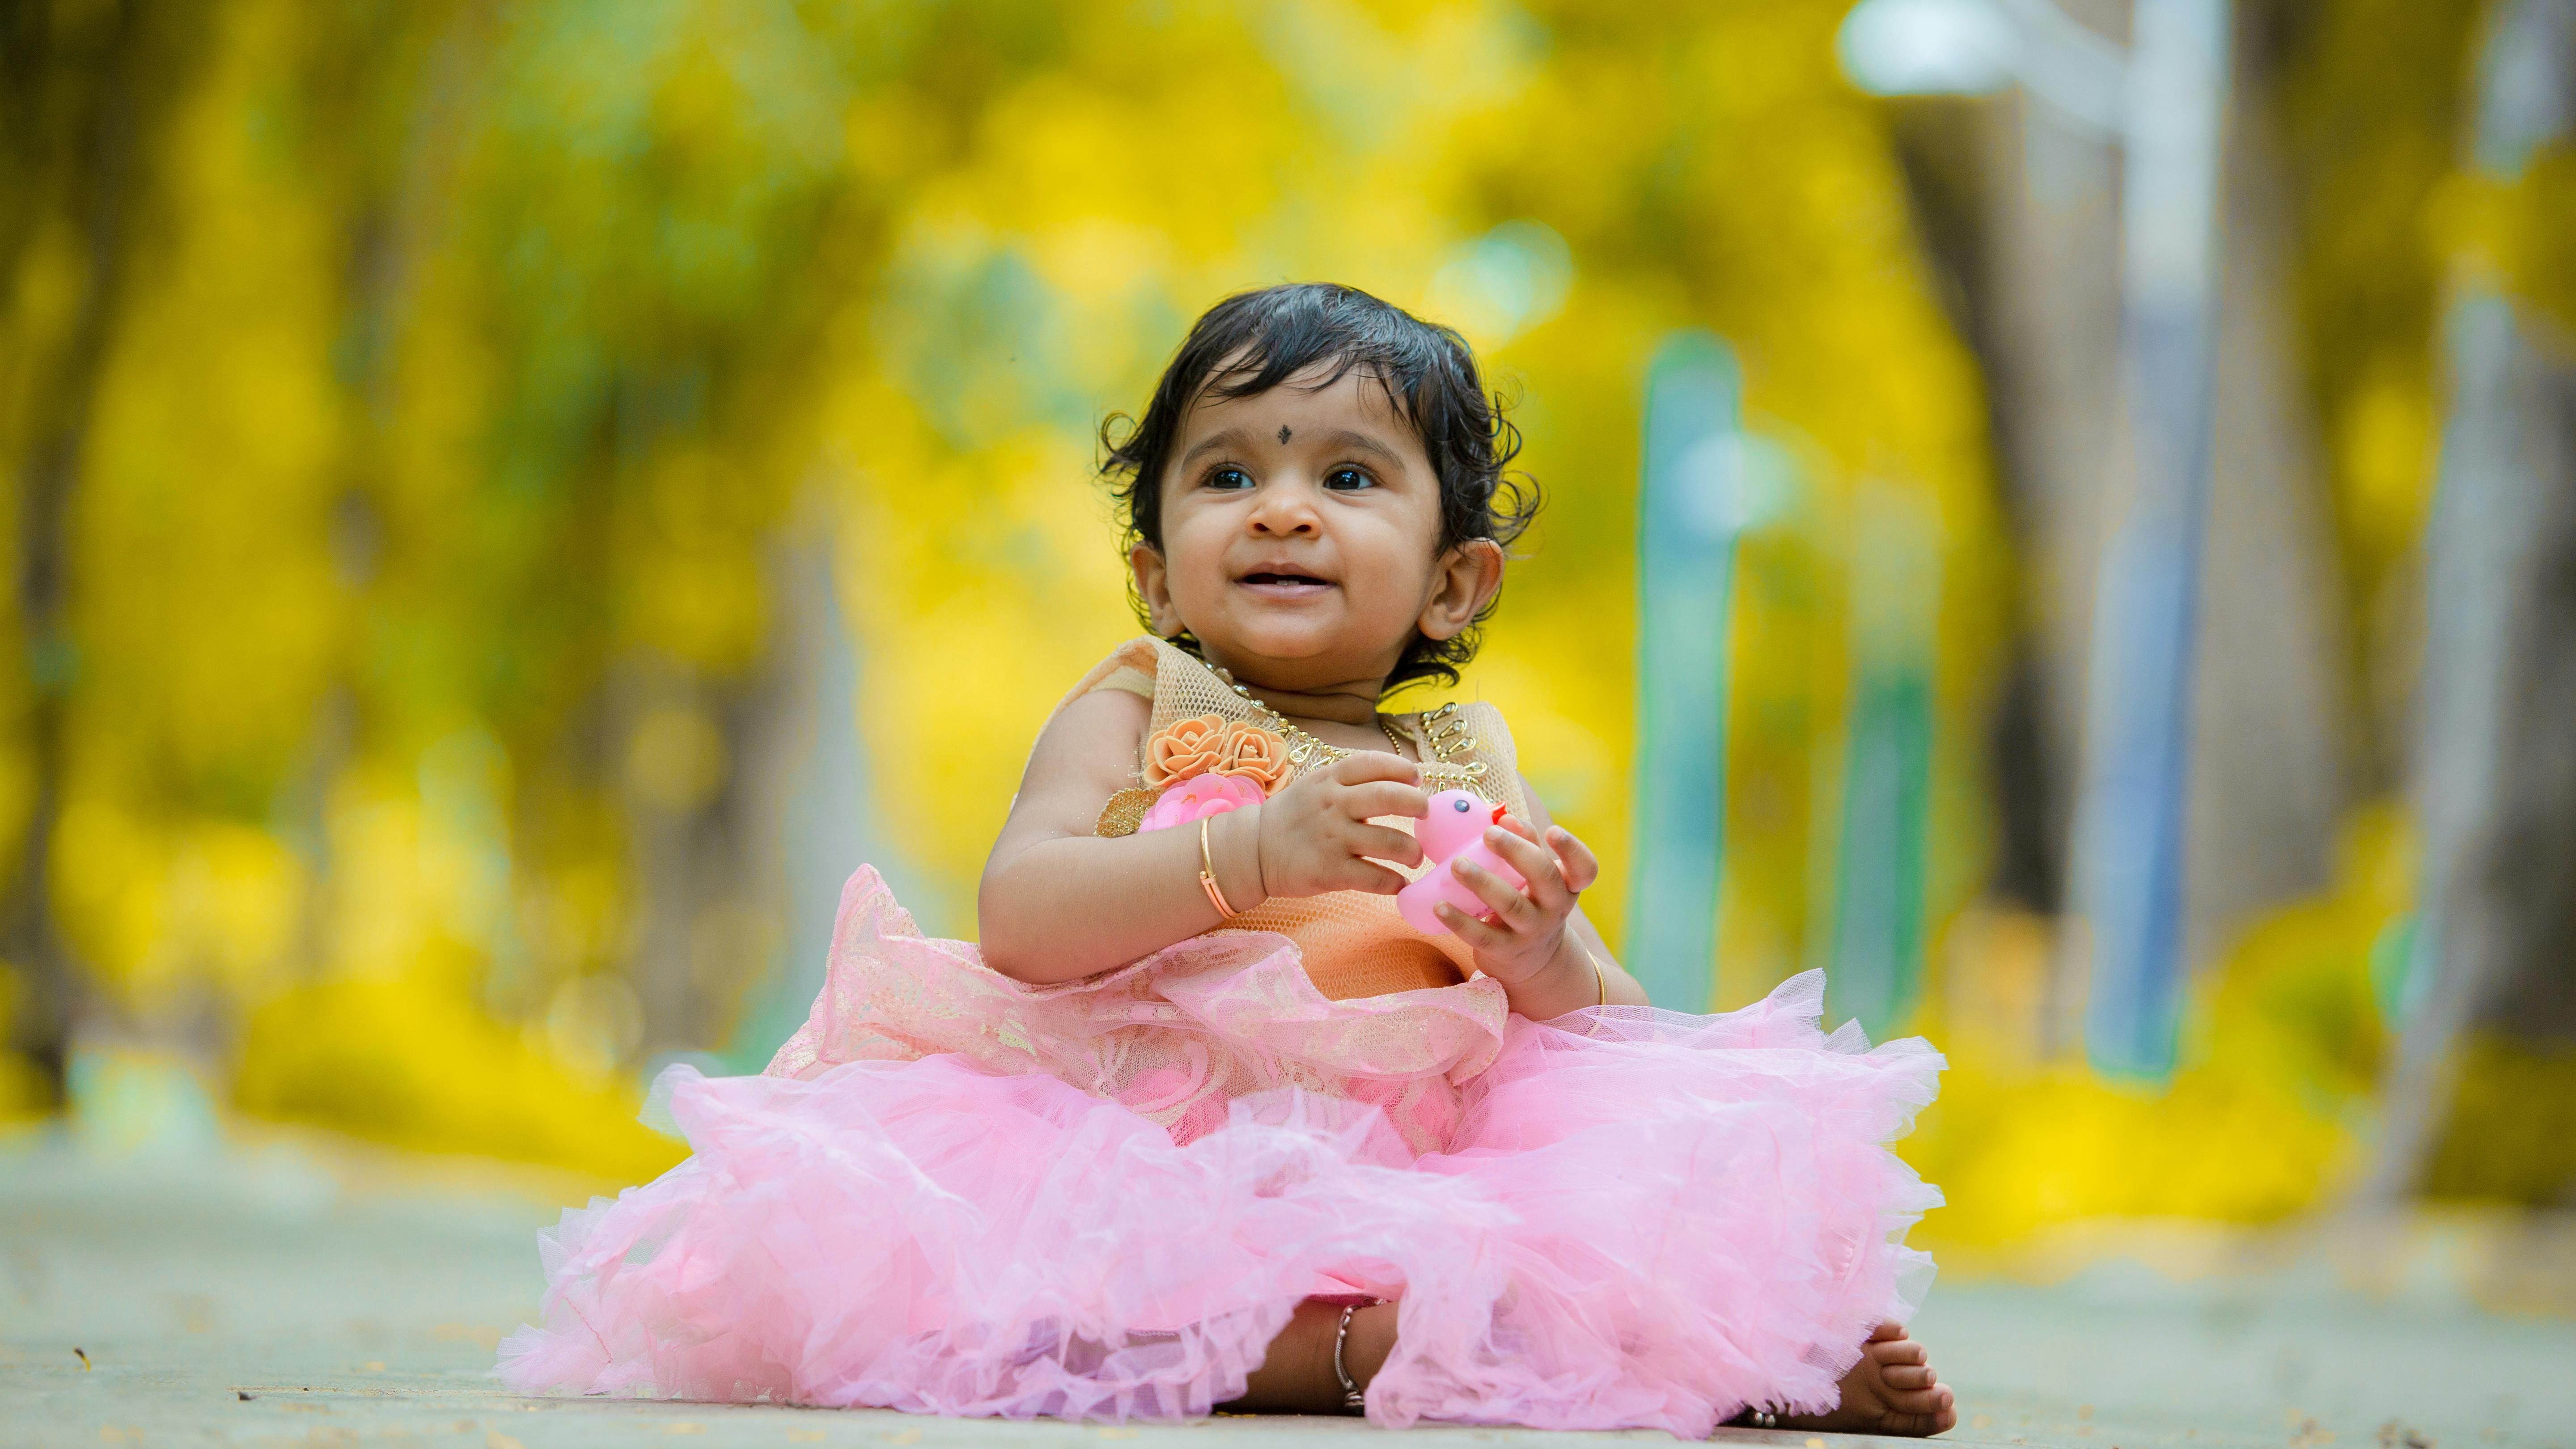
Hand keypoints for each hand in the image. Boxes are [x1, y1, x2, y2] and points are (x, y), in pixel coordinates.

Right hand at [1250, 752, 1428, 899]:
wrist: (1252, 850)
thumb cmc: (1292, 817)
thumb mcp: (1315, 786)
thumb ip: (1349, 781)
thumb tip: (1398, 780)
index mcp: (1329, 780)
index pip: (1372, 764)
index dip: (1401, 768)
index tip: (1415, 778)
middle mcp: (1333, 806)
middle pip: (1388, 797)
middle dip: (1416, 804)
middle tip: (1425, 813)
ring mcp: (1333, 839)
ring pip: (1389, 841)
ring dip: (1412, 849)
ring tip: (1415, 855)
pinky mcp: (1331, 871)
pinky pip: (1375, 878)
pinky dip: (1394, 882)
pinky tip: (1399, 883)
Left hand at [1434, 816, 1601, 990]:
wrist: (1533, 962)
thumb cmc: (1531, 902)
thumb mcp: (1537, 878)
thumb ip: (1526, 845)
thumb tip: (1504, 818)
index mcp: (1566, 885)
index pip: (1584, 868)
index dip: (1572, 849)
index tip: (1553, 831)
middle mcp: (1554, 908)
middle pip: (1544, 877)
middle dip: (1516, 851)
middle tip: (1488, 834)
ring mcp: (1531, 932)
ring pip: (1511, 904)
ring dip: (1482, 881)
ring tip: (1456, 864)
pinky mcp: (1506, 951)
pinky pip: (1482, 935)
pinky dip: (1459, 920)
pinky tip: (1439, 906)